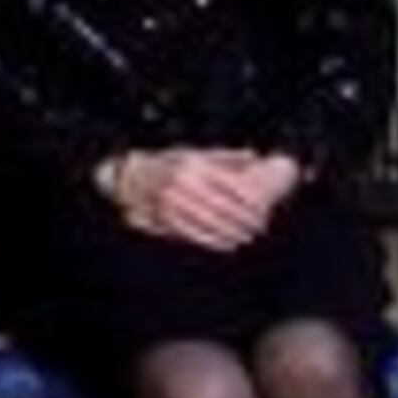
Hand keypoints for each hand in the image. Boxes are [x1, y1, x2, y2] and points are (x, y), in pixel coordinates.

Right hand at [107, 147, 291, 252]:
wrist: (133, 177)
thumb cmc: (170, 165)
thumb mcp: (195, 154)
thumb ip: (225, 157)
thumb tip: (254, 156)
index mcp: (193, 165)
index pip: (232, 186)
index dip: (251, 202)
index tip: (263, 210)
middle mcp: (182, 182)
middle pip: (224, 207)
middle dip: (245, 220)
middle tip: (259, 226)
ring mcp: (172, 201)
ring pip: (211, 222)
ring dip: (232, 232)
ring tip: (246, 236)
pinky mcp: (165, 217)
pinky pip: (196, 233)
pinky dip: (215, 241)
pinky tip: (228, 243)